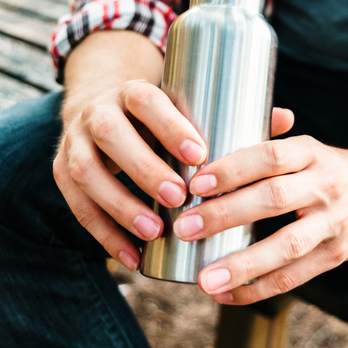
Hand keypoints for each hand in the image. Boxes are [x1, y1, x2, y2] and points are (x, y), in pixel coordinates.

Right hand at [53, 78, 294, 270]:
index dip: (170, 125)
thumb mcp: (185, 105)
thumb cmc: (159, 114)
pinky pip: (76, 206)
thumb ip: (232, 114)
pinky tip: (131, 257)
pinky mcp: (62, 173)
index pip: (146, 99)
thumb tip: (285, 119)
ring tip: (154, 232)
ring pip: (87, 172)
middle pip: (112, 135)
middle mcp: (97, 111)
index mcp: (131, 90)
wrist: (100, 105)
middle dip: (144, 168)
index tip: (200, 154)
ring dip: (119, 205)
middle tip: (179, 198)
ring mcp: (74, 142)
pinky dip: (103, 234)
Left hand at [171, 136, 347, 304]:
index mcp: (311, 153)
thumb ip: (262, 140)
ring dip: (243, 265)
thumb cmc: (323, 167)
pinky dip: (258, 288)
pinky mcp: (336, 255)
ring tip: (205, 279)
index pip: (271, 157)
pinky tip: (225, 294)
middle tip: (186, 228)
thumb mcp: (302, 146)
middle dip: (226, 215)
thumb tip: (210, 137)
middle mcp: (326, 186)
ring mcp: (333, 223)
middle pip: (274, 200)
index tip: (197, 184)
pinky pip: (295, 276)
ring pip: (287, 247)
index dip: (233, 169)